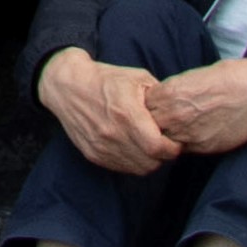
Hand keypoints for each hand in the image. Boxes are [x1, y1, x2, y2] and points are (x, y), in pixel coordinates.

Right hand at [40, 47, 179, 176]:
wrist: (67, 85)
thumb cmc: (105, 79)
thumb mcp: (137, 78)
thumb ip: (160, 98)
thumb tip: (179, 114)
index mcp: (126, 112)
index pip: (157, 147)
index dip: (172, 148)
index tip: (175, 141)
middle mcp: (112, 133)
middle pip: (150, 162)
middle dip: (164, 156)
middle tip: (165, 144)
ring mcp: (101, 145)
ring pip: (137, 168)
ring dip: (149, 161)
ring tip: (149, 146)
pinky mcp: (93, 153)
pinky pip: (121, 168)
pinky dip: (132, 162)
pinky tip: (133, 147)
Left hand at [146, 56, 246, 155]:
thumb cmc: (225, 79)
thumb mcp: (189, 78)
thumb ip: (168, 94)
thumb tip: (155, 103)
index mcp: (168, 94)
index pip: (139, 108)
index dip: (142, 110)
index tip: (147, 110)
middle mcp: (174, 115)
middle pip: (145, 128)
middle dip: (148, 127)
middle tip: (156, 124)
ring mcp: (187, 134)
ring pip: (163, 143)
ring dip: (165, 139)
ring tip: (175, 130)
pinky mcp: (203, 147)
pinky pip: (184, 150)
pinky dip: (183, 145)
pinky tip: (192, 135)